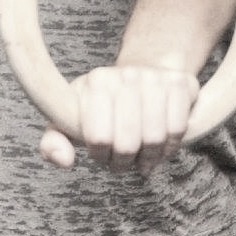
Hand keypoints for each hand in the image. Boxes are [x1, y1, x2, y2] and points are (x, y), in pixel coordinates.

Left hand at [38, 64, 198, 174]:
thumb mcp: (71, 120)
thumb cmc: (102, 107)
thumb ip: (53, 142)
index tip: (100, 152)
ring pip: (155, 138)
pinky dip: (170, 146)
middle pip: (128, 143)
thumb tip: (64, 159)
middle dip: (124, 162)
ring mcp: (155, 76)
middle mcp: (126, 74)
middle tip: (122, 159)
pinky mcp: (181, 82)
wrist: (142, 77)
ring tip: (141, 155)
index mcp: (97, 81)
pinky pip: (178, 129)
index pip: (98, 138)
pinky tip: (160, 145)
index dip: (100, 155)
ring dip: (149, 158)